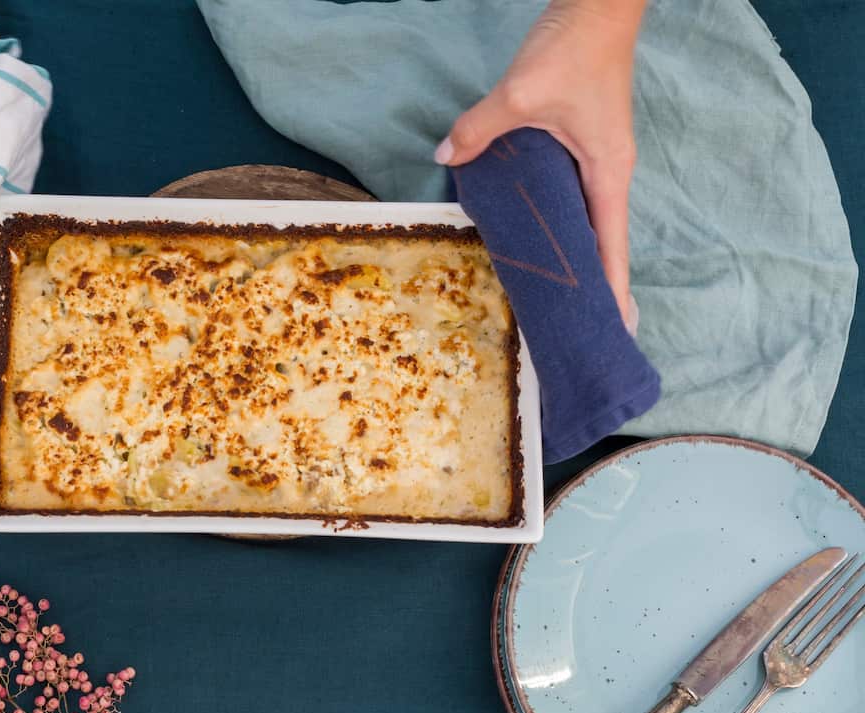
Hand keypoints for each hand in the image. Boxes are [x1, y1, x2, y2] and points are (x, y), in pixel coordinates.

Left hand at [435, 0, 645, 332]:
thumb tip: (445, 157)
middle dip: (596, 287)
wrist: (596, 5)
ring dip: (578, 259)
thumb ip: (480, 129)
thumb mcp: (520, 93)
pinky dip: (561, 225)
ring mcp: (596, 160)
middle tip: (584, 330)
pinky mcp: (582, 145)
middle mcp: (608, 174)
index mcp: (608, 172)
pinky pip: (572, 197)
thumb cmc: (574, 50)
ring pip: (587, 221)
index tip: (616, 329)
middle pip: (603, 242)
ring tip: (563, 300)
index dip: (611, 289)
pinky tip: (540, 240)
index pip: (611, 245)